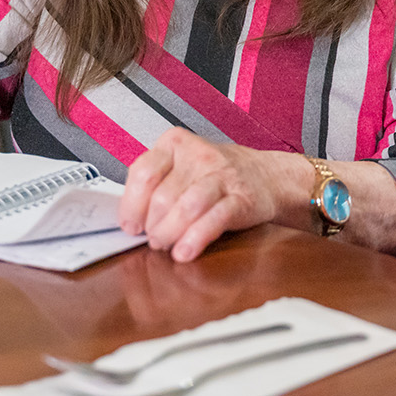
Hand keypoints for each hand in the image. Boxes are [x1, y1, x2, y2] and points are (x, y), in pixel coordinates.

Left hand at [119, 129, 281, 262]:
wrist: (266, 175)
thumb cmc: (214, 175)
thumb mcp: (180, 167)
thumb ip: (154, 186)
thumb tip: (128, 220)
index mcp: (175, 143)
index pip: (143, 173)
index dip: (132, 205)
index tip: (130, 225)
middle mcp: (198, 154)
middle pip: (163, 197)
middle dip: (153, 226)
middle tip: (154, 239)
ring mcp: (223, 175)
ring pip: (187, 207)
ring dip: (171, 234)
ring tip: (168, 245)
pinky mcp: (243, 197)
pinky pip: (215, 219)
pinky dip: (196, 238)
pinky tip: (185, 251)